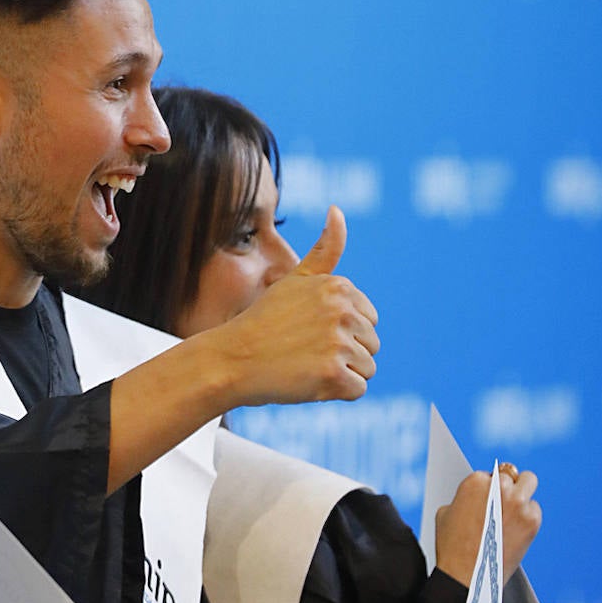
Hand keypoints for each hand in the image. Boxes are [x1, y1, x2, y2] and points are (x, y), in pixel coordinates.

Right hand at [217, 206, 380, 406]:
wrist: (230, 360)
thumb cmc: (262, 322)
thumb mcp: (294, 280)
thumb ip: (324, 250)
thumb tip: (338, 209)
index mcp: (338, 287)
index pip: (369, 319)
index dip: (341, 332)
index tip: (308, 331)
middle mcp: (342, 311)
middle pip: (371, 344)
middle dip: (343, 354)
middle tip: (304, 351)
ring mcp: (337, 343)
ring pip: (367, 368)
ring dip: (340, 374)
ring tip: (304, 366)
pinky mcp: (332, 375)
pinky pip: (357, 390)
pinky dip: (335, 393)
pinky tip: (307, 381)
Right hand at [436, 467, 541, 585]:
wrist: (468, 576)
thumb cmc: (452, 547)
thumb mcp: (446, 513)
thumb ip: (464, 497)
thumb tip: (476, 496)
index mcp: (475, 481)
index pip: (487, 473)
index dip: (486, 487)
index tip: (486, 497)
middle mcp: (498, 488)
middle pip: (510, 472)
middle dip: (505, 484)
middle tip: (503, 497)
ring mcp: (518, 503)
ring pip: (528, 482)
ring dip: (521, 492)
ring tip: (514, 507)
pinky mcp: (532, 520)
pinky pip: (534, 509)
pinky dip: (527, 516)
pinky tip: (515, 528)